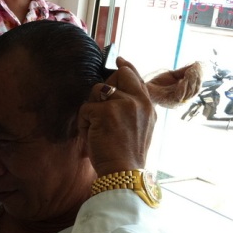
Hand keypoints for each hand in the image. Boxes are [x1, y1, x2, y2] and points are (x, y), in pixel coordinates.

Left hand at [78, 57, 156, 176]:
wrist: (124, 173)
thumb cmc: (127, 156)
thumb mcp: (141, 128)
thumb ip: (134, 108)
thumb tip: (117, 92)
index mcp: (148, 106)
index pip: (136, 77)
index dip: (126, 67)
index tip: (119, 59)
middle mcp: (138, 101)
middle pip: (118, 75)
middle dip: (104, 87)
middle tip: (99, 106)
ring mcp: (123, 104)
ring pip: (97, 91)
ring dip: (92, 109)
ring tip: (96, 130)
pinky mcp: (106, 111)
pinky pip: (86, 109)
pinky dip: (84, 123)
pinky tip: (91, 136)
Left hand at [145, 62, 202, 107]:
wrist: (142, 86)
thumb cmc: (155, 82)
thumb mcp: (172, 74)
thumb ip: (183, 71)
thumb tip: (197, 64)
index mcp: (184, 93)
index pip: (197, 86)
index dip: (200, 75)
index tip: (198, 65)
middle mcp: (182, 99)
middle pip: (196, 89)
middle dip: (196, 77)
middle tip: (194, 68)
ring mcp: (176, 102)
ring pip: (190, 93)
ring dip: (191, 81)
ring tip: (190, 72)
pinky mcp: (169, 102)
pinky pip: (180, 96)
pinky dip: (183, 87)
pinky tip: (183, 80)